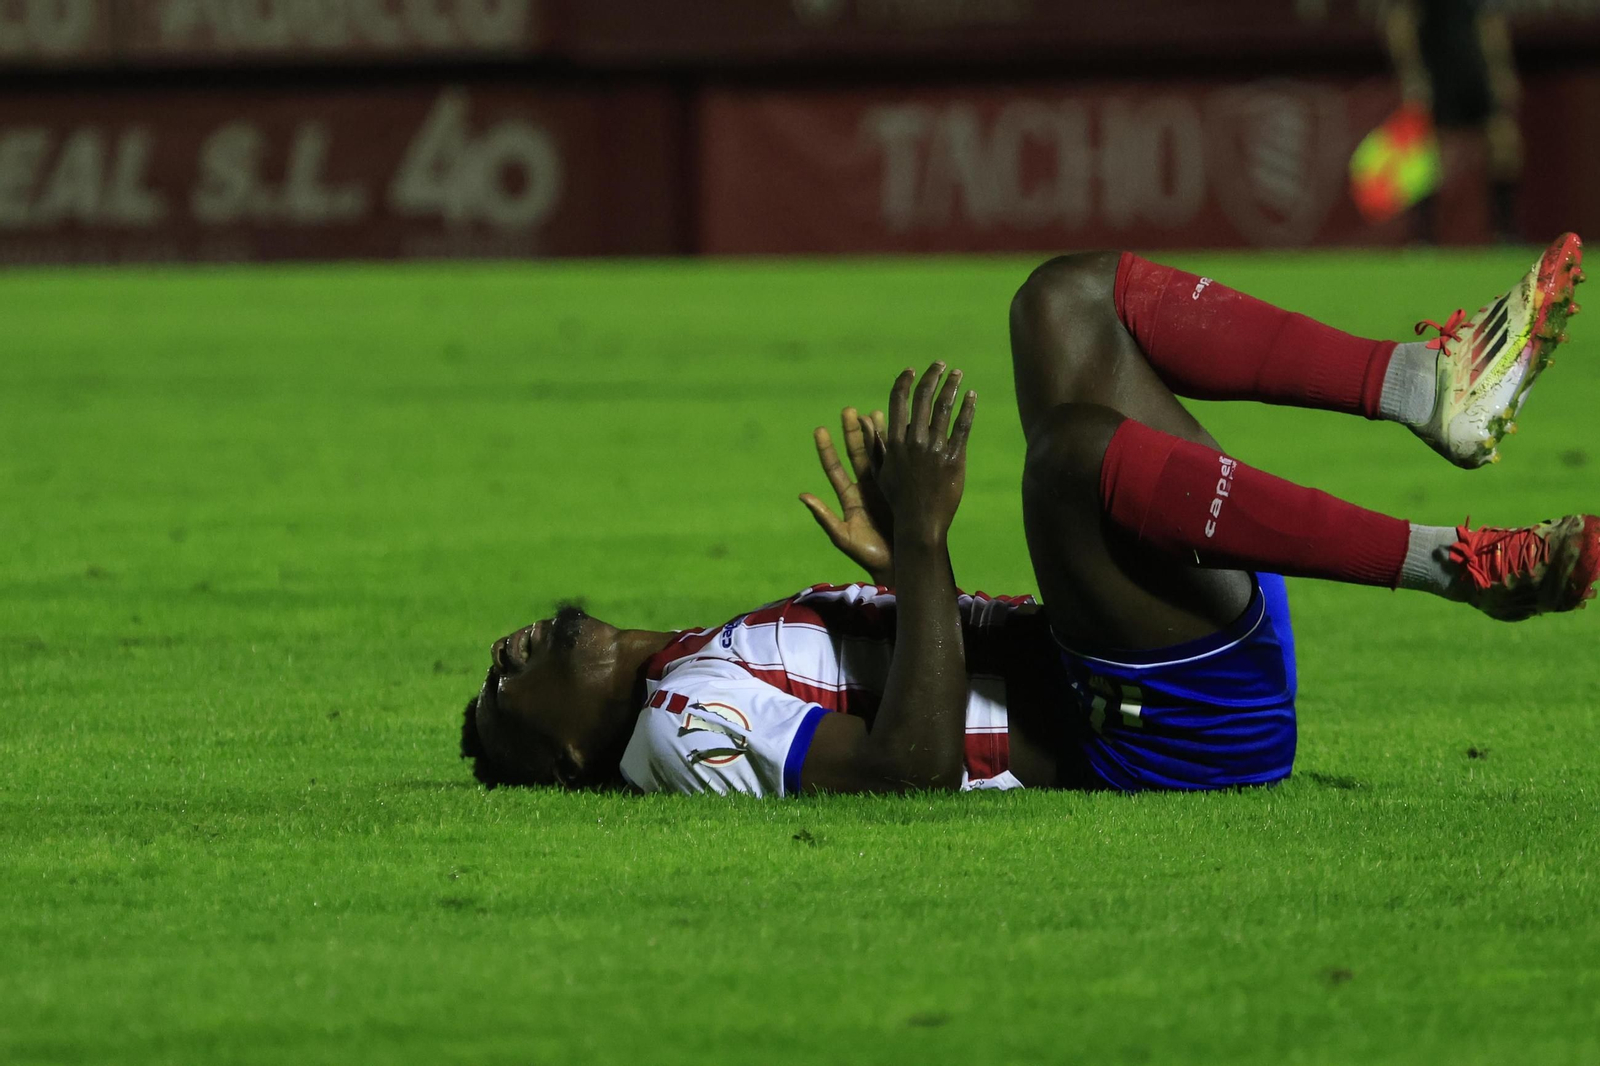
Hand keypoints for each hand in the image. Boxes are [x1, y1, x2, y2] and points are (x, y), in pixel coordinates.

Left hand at [801, 407, 895, 585]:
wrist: (899, 564)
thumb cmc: (869, 554)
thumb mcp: (843, 536)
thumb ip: (824, 516)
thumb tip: (802, 495)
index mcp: (849, 499)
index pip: (834, 468)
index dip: (826, 449)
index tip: (820, 429)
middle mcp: (866, 488)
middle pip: (856, 454)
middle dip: (852, 432)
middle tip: (849, 410)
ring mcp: (884, 487)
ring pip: (878, 454)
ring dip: (875, 434)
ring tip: (872, 413)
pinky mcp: (901, 488)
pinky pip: (897, 463)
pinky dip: (896, 446)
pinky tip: (897, 428)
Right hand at [875, 363, 974, 543]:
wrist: (920, 524)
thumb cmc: (898, 501)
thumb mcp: (880, 473)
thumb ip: (875, 446)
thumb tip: (866, 422)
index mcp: (895, 442)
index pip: (898, 402)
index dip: (904, 382)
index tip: (911, 370)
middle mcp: (914, 442)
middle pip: (923, 399)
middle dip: (931, 377)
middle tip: (940, 364)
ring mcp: (935, 449)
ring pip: (944, 409)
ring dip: (951, 387)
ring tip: (957, 374)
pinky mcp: (954, 459)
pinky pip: (962, 428)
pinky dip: (967, 409)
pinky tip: (972, 396)